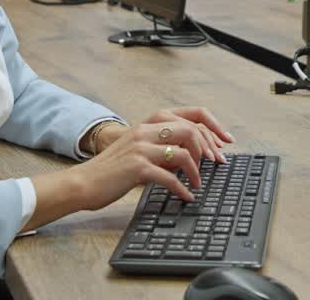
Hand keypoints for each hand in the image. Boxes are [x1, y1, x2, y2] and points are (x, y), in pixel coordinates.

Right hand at [24, 107, 236, 230]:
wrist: (84, 182)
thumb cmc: (112, 169)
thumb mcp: (139, 148)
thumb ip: (162, 145)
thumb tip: (193, 153)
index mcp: (149, 122)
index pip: (193, 113)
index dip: (214, 127)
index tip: (226, 143)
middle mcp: (146, 129)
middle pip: (192, 130)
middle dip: (210, 149)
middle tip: (216, 165)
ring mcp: (141, 147)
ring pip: (184, 152)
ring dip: (197, 171)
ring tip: (197, 183)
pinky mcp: (137, 167)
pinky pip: (170, 177)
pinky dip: (182, 188)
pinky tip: (186, 196)